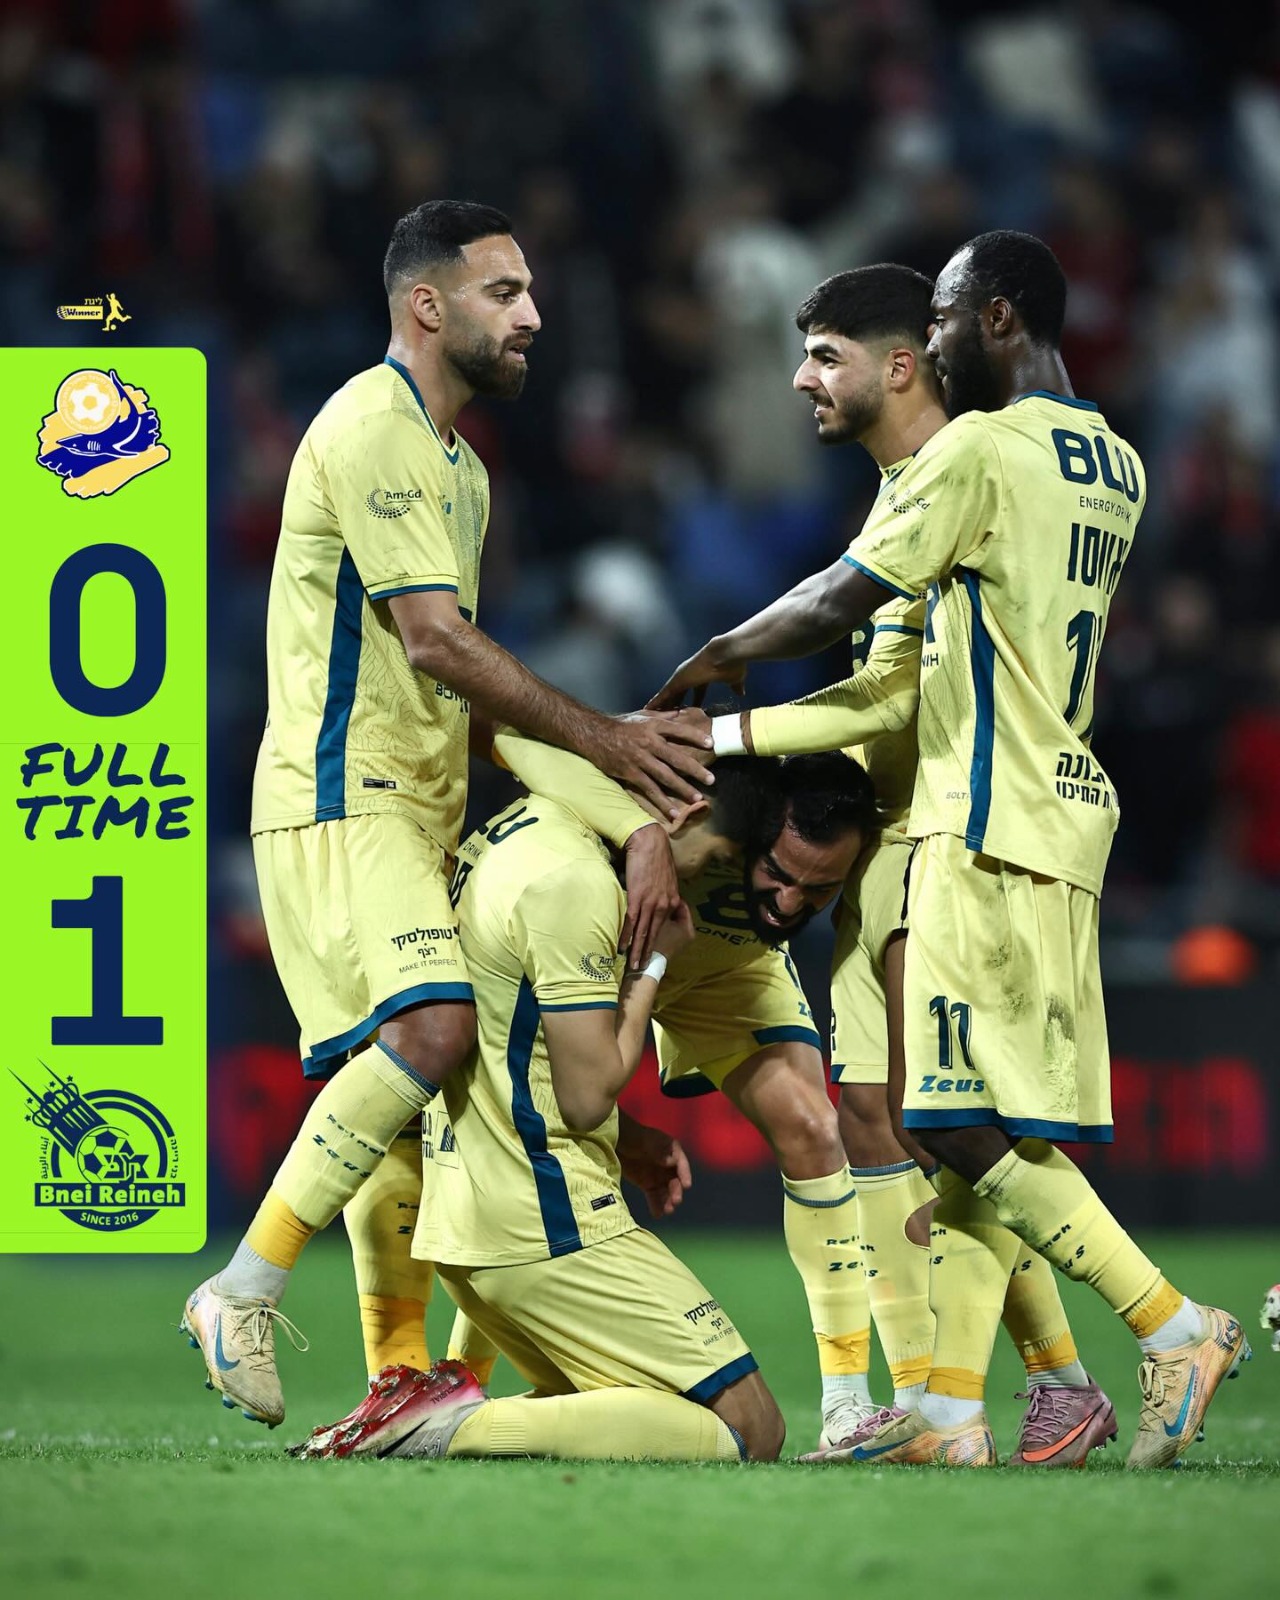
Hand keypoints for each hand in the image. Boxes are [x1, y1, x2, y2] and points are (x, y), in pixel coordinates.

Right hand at [586, 709, 714, 815]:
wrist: (594, 735)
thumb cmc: (621, 724)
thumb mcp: (642, 714)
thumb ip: (663, 715)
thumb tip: (683, 712)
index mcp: (653, 726)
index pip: (679, 730)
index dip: (696, 736)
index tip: (712, 744)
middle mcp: (648, 742)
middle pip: (676, 758)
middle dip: (695, 770)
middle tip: (711, 779)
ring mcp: (640, 759)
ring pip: (665, 776)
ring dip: (683, 788)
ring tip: (697, 798)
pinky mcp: (630, 773)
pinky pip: (649, 790)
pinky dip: (662, 802)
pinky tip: (673, 812)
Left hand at [616, 1112, 692, 1218]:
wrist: (616, 1142)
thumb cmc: (634, 1136)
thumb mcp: (647, 1140)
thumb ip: (659, 1150)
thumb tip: (672, 1162)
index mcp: (672, 1152)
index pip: (681, 1164)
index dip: (685, 1175)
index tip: (686, 1185)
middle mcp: (668, 1166)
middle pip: (675, 1181)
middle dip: (676, 1192)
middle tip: (675, 1202)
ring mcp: (658, 1176)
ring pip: (666, 1192)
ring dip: (668, 1201)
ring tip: (668, 1211)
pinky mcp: (648, 1185)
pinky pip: (654, 1197)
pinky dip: (656, 1206)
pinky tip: (657, 1214)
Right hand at [621, 823, 680, 970]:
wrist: (650, 843)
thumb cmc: (656, 858)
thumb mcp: (667, 879)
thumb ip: (663, 894)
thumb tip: (656, 903)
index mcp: (671, 901)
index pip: (661, 927)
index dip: (655, 943)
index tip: (650, 956)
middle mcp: (663, 905)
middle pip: (652, 934)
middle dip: (646, 952)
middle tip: (641, 968)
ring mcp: (650, 902)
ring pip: (642, 931)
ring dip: (636, 949)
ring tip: (632, 963)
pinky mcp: (637, 896)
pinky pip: (631, 920)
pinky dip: (626, 934)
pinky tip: (622, 945)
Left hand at [647, 643, 745, 710]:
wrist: (727, 654)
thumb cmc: (732, 664)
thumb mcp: (735, 680)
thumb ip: (736, 687)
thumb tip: (741, 693)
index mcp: (703, 677)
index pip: (695, 692)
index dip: (690, 702)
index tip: (686, 710)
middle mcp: (690, 677)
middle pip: (678, 694)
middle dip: (671, 704)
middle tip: (663, 715)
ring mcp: (683, 678)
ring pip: (668, 694)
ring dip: (660, 704)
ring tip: (651, 714)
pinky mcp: (677, 680)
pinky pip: (664, 694)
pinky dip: (656, 702)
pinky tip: (648, 709)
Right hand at [652, 897, 695, 961]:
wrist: (650, 963)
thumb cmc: (657, 939)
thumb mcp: (660, 919)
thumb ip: (665, 907)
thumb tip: (666, 895)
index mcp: (688, 927)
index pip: (683, 906)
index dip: (672, 898)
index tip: (662, 893)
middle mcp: (688, 933)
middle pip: (678, 914)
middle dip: (668, 907)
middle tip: (658, 899)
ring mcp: (681, 940)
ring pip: (673, 921)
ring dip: (664, 915)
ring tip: (654, 906)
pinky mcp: (673, 944)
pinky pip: (670, 928)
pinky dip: (663, 923)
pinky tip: (653, 918)